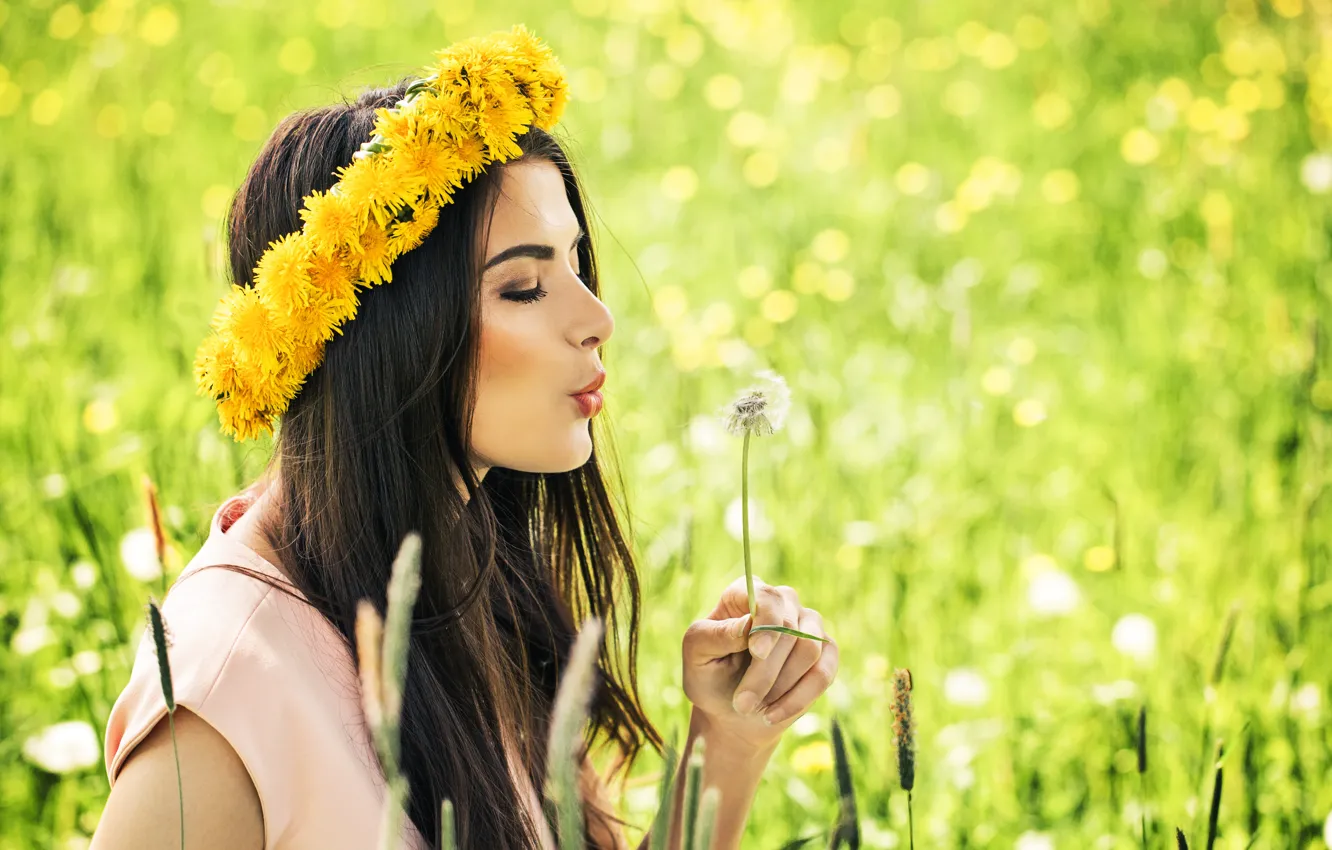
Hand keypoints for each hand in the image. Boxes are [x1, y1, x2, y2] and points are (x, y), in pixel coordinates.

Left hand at [680, 575, 838, 752]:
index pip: (767, 596)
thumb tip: (747, 623)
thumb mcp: (697, 657)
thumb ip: (715, 636)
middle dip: (765, 671)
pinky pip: (823, 673)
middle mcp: (781, 602)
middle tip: (742, 703)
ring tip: (754, 706)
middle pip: (789, 626)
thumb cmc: (709, 677)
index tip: (757, 653)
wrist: (732, 714)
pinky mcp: (825, 652)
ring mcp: (808, 625)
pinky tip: (773, 714)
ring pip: (809, 648)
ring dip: (781, 685)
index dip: (766, 624)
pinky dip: (798, 698)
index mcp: (744, 594)